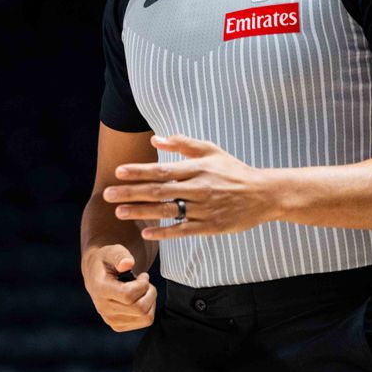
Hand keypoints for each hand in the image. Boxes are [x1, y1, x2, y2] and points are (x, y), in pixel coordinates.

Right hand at [81, 243, 156, 331]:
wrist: (97, 274)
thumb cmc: (107, 260)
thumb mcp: (112, 250)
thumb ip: (120, 255)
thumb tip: (127, 264)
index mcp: (100, 289)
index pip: (128, 296)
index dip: (143, 284)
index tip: (143, 275)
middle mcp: (103, 308)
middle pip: (140, 309)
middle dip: (150, 292)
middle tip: (145, 282)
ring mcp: (111, 320)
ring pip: (145, 318)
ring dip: (150, 301)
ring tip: (142, 290)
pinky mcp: (118, 325)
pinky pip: (144, 322)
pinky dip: (148, 309)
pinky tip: (140, 298)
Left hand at [105, 134, 279, 238]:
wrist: (263, 195)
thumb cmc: (233, 170)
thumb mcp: (211, 150)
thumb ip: (182, 144)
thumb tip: (154, 140)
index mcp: (197, 168)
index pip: (162, 170)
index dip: (139, 171)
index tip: (118, 172)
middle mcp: (198, 188)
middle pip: (159, 191)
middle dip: (131, 192)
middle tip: (108, 194)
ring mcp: (204, 209)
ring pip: (167, 211)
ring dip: (141, 212)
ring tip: (119, 212)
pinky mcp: (209, 227)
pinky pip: (182, 230)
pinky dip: (164, 231)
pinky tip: (145, 231)